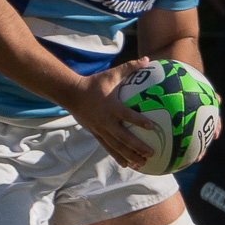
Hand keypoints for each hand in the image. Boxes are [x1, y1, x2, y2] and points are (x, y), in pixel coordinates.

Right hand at [58, 56, 159, 170]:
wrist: (72, 94)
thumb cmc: (95, 83)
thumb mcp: (112, 73)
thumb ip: (130, 67)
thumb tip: (148, 59)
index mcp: (111, 106)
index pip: (127, 115)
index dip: (139, 121)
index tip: (152, 127)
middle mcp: (106, 121)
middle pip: (123, 137)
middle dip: (137, 146)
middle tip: (151, 153)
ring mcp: (100, 129)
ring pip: (116, 146)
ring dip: (130, 156)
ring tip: (142, 164)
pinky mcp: (96, 134)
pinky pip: (108, 148)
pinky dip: (118, 157)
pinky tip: (128, 165)